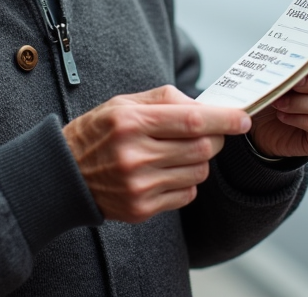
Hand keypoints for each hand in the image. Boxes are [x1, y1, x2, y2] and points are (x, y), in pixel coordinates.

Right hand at [63, 85, 249, 223]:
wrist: (64, 174)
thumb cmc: (98, 132)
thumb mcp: (124, 104)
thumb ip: (166, 99)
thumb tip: (205, 106)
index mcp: (131, 122)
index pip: (192, 120)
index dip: (224, 119)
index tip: (243, 118)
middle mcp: (135, 155)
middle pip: (201, 148)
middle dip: (216, 139)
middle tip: (211, 134)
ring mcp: (138, 186)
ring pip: (198, 173)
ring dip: (199, 161)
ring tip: (179, 153)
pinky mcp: (141, 209)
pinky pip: (186, 196)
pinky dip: (186, 183)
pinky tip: (165, 173)